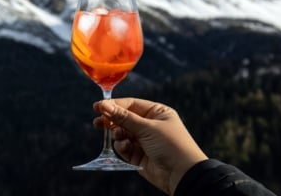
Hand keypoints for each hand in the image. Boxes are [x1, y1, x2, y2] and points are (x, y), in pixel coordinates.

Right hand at [93, 98, 207, 194]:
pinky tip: (125, 146)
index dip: (114, 105)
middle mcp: (150, 125)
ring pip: (123, 133)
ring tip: (118, 136)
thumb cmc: (171, 145)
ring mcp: (145, 140)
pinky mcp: (140, 155)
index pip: (131, 104)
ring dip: (118, 134)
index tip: (98, 106)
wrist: (182, 174)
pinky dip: (122, 146)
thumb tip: (104, 105)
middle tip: (98, 122)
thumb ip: (124, 118)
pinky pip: (125, 147)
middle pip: (125, 119)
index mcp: (157, 112)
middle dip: (112, 120)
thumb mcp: (147, 128)